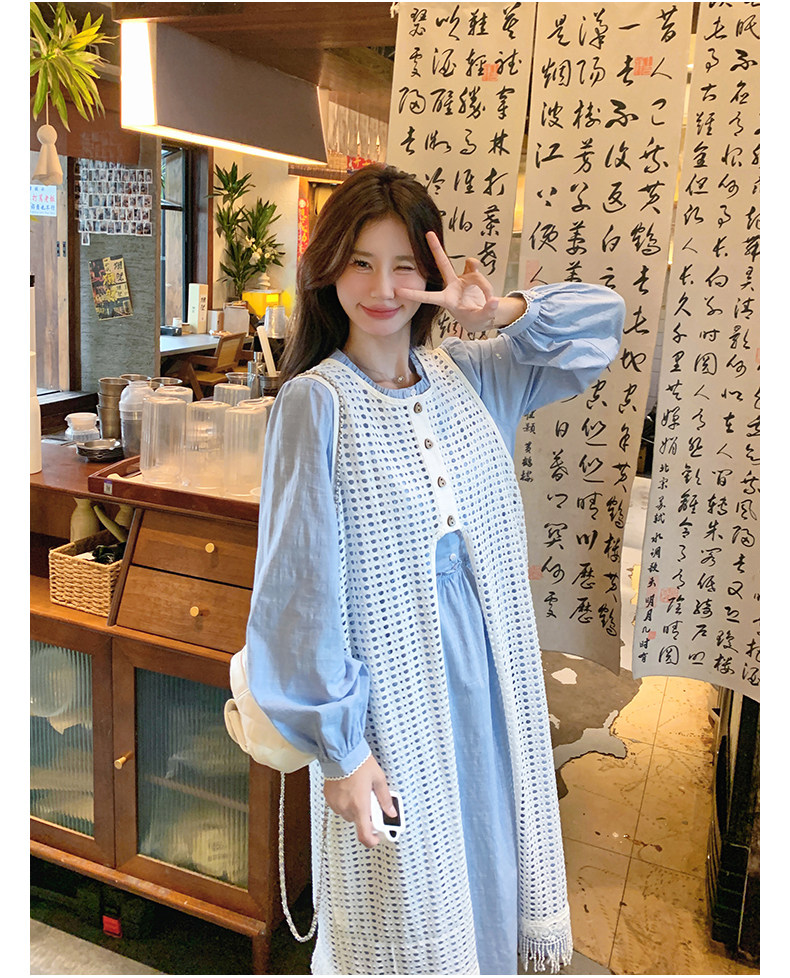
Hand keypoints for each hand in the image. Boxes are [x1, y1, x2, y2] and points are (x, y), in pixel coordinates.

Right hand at [323, 754, 394, 848]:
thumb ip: (385, 799)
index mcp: (360, 806)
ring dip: (355, 808)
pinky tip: (350, 789)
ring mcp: (336, 804)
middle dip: (366, 815)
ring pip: (349, 814)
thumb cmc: (359, 762)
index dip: (372, 841)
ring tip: (359, 791)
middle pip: (359, 822)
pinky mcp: (329, 798)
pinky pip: (339, 807)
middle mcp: (346, 808)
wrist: (341, 752)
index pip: (365, 835)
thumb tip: (391, 812)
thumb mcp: (379, 779)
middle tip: (371, 801)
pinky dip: (346, 802)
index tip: (377, 837)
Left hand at [396, 231, 518, 332]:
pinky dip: (486, 282)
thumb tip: (494, 301)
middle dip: (436, 248)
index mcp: (447, 300)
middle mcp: (452, 286)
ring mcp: (462, 279)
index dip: (414, 293)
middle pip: (443, 264)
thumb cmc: (475, 319)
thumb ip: (488, 310)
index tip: (398, 290)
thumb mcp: (481, 319)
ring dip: (483, 285)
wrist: (484, 314)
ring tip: (489, 302)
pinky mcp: (473, 274)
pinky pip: (479, 270)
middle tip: (429, 234)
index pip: (428, 297)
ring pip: (472, 270)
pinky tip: (490, 296)